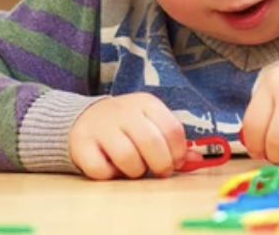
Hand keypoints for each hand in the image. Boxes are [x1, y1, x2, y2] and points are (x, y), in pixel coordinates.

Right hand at [70, 93, 199, 179]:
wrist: (85, 117)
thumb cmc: (127, 125)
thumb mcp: (151, 124)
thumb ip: (172, 140)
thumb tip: (197, 160)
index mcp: (146, 103)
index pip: (172, 129)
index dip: (178, 152)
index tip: (176, 163)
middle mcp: (124, 111)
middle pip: (152, 143)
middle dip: (161, 165)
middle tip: (159, 172)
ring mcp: (101, 126)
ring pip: (127, 157)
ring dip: (135, 171)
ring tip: (134, 168)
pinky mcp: (81, 144)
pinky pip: (101, 170)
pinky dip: (110, 175)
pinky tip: (111, 167)